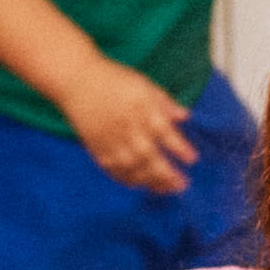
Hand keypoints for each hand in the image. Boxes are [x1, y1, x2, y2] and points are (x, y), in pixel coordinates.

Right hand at [57, 63, 199, 195]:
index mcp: (141, 108)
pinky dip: (125, 178)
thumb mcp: (144, 85)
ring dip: (148, 180)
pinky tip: (138, 184)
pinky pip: (111, 168)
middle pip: (148, 155)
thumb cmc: (114, 80)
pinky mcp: (95, 146)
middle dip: (166, 173)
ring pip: (130, 166)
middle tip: (181, 185)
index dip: (179, 147)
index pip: (164, 132)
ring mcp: (110, 139)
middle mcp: (127, 126)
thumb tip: (185, 116)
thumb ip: (164, 102)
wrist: (76, 81)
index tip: (192, 159)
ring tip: (164, 189)